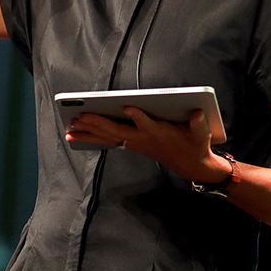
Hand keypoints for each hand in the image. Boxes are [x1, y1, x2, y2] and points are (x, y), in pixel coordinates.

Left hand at [66, 108, 229, 184]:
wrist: (190, 165)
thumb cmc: (194, 145)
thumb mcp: (201, 134)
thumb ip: (199, 123)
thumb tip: (198, 113)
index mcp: (159, 133)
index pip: (147, 124)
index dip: (138, 116)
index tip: (128, 106)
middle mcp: (142, 139)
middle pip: (117, 130)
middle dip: (98, 123)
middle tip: (79, 117)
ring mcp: (134, 143)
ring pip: (108, 137)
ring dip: (88, 133)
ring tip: (70, 129)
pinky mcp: (131, 144)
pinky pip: (108, 140)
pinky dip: (92, 138)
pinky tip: (76, 135)